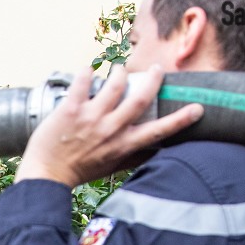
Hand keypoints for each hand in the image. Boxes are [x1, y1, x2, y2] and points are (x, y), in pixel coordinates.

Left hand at [15, 65, 203, 187]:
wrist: (46, 174)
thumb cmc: (80, 171)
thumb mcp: (112, 167)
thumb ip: (134, 157)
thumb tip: (158, 151)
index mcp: (124, 145)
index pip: (159, 131)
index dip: (180, 119)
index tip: (198, 108)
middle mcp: (111, 130)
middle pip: (140, 98)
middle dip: (153, 80)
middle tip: (156, 69)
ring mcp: (91, 119)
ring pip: (114, 85)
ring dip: (119, 72)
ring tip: (119, 70)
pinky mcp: (71, 110)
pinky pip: (83, 83)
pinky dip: (87, 73)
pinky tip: (88, 69)